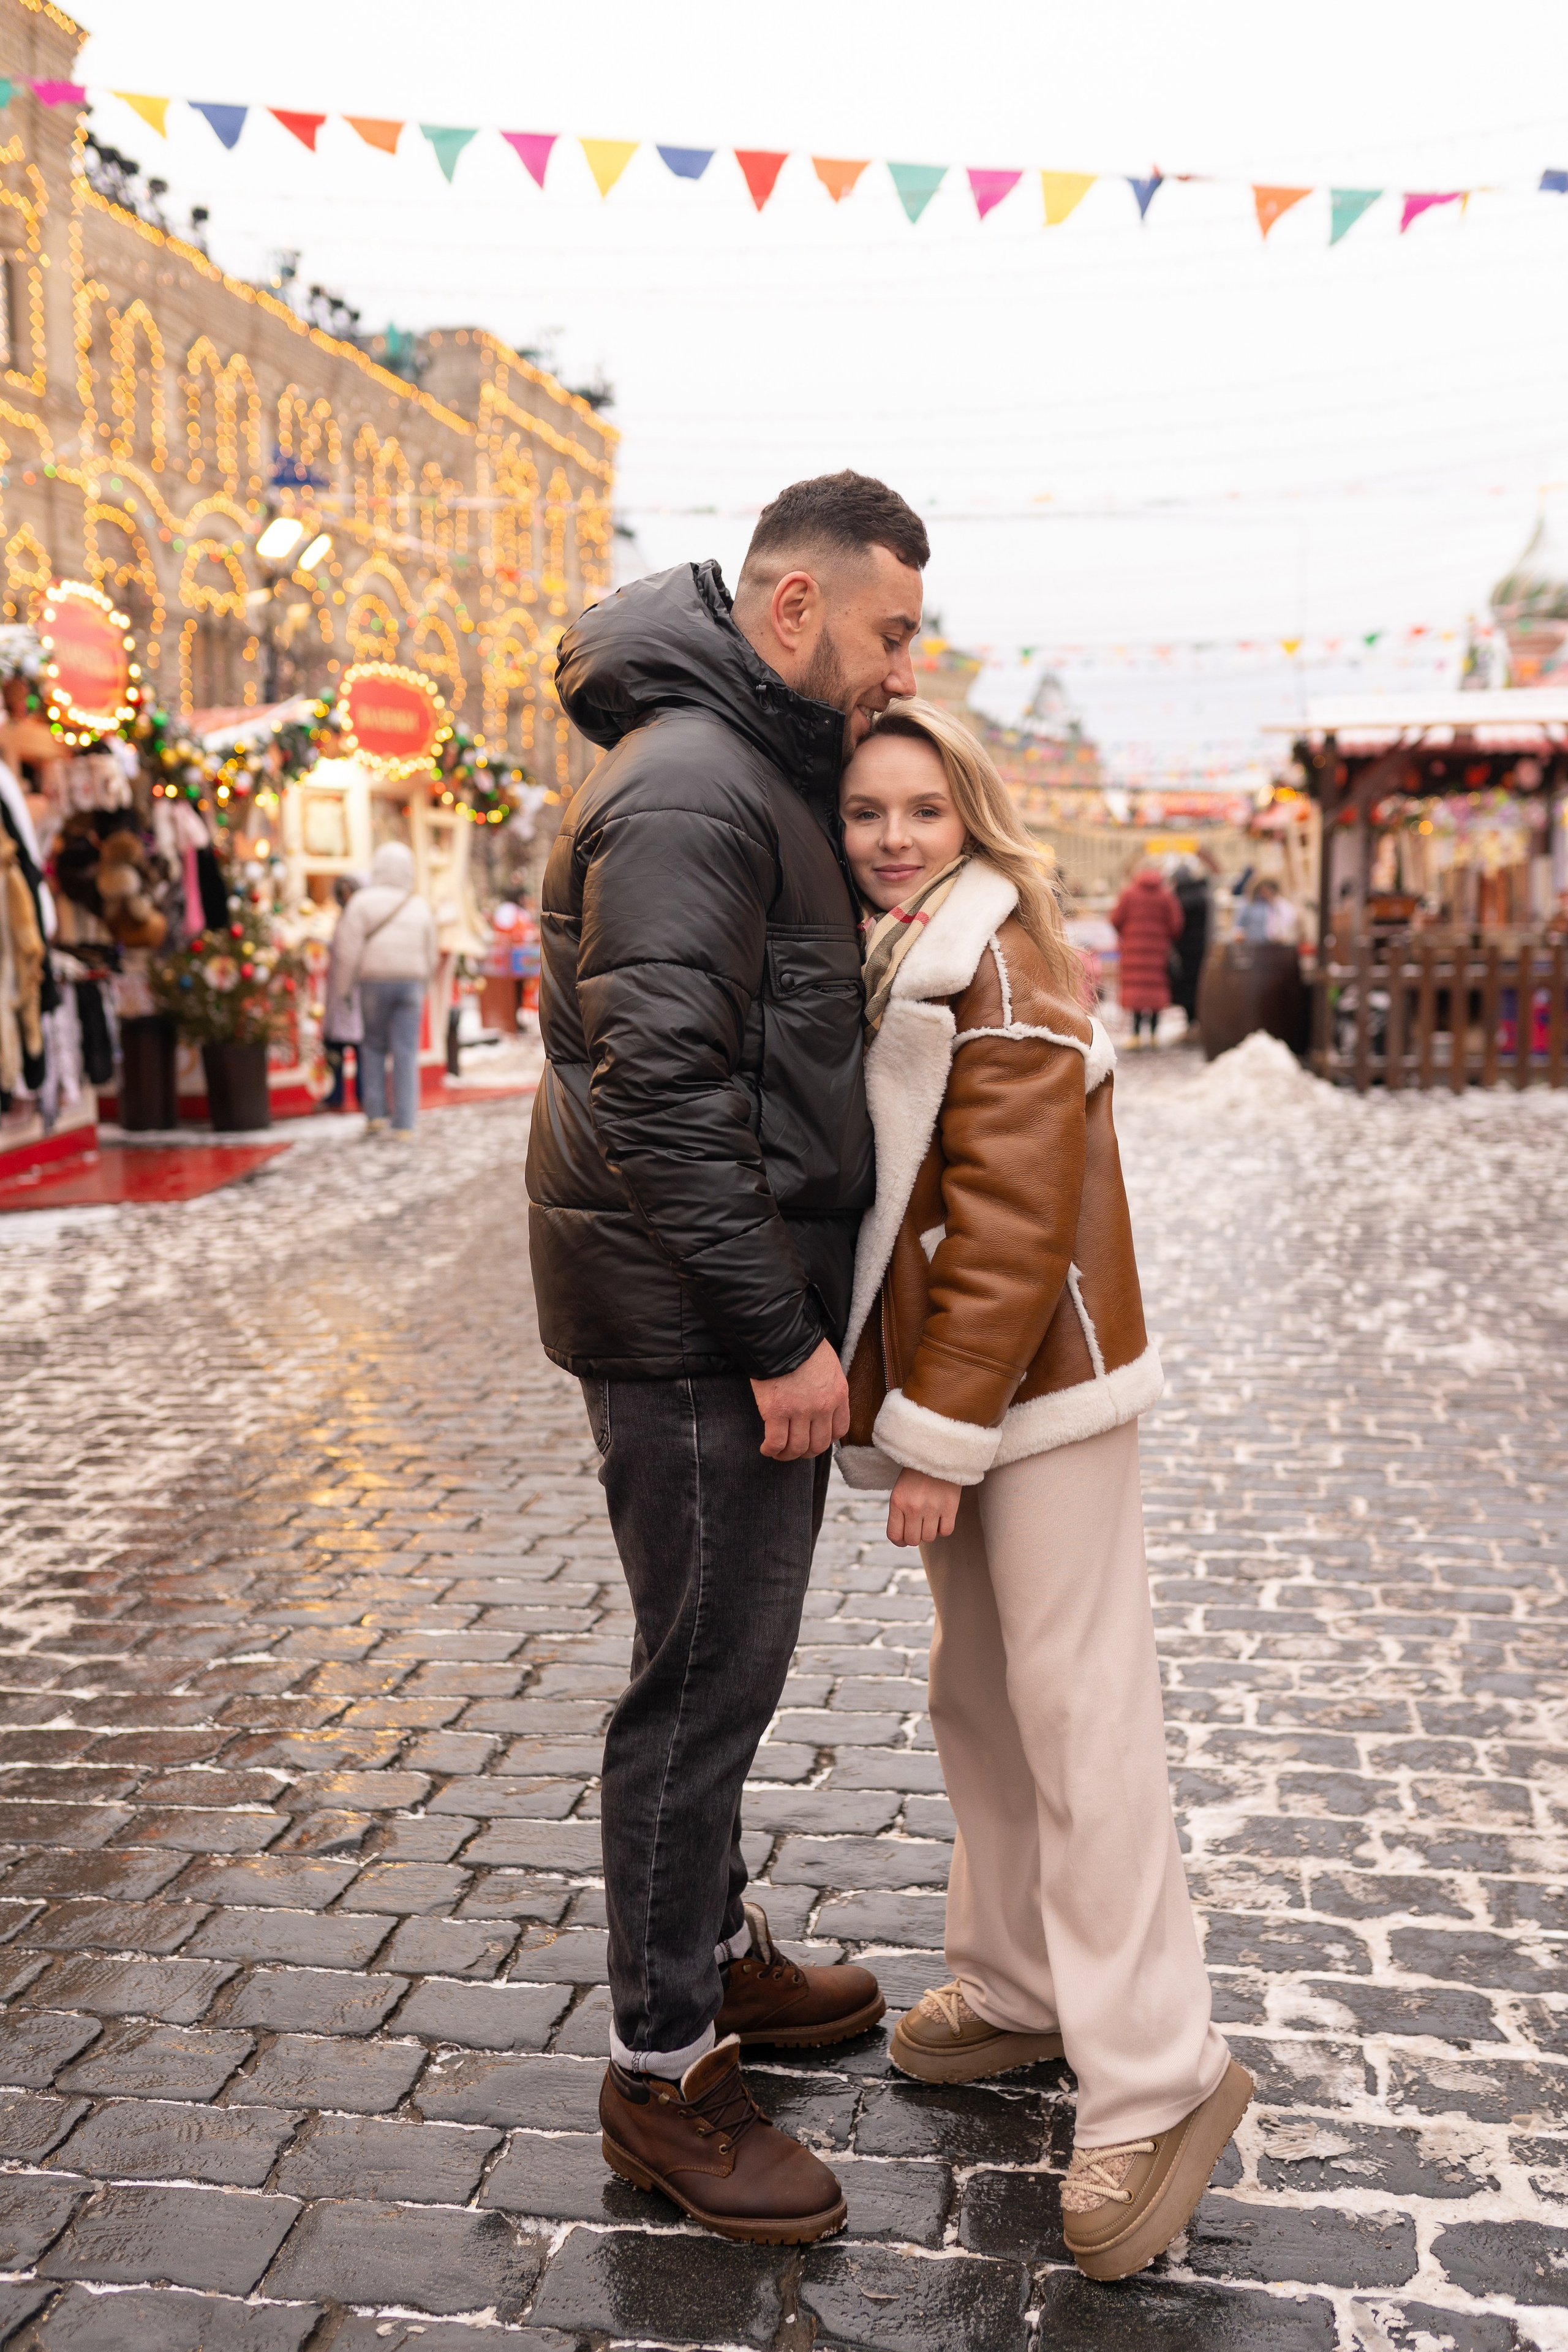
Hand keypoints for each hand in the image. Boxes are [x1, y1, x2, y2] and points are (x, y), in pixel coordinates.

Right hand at [751, 1338, 849, 1461]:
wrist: (780, 1336)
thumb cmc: (802, 1345)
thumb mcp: (828, 1366)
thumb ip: (828, 1387)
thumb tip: (820, 1401)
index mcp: (838, 1394)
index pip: (839, 1430)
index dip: (826, 1439)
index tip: (814, 1438)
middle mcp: (822, 1407)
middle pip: (818, 1444)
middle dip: (806, 1452)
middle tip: (795, 1450)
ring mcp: (799, 1411)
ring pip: (797, 1448)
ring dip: (787, 1455)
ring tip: (778, 1452)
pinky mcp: (776, 1412)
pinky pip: (776, 1442)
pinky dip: (771, 1450)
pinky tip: (766, 1448)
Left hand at [887, 1468, 961, 1546]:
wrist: (937, 1453)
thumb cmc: (916, 1473)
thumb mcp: (900, 1490)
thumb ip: (899, 1512)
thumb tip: (905, 1538)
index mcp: (897, 1502)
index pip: (894, 1535)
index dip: (899, 1541)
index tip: (904, 1538)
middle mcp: (913, 1507)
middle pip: (913, 1540)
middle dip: (915, 1536)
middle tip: (919, 1525)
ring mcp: (932, 1508)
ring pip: (929, 1538)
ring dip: (930, 1531)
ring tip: (931, 1517)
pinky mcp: (950, 1507)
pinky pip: (946, 1531)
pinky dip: (944, 1528)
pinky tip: (942, 1517)